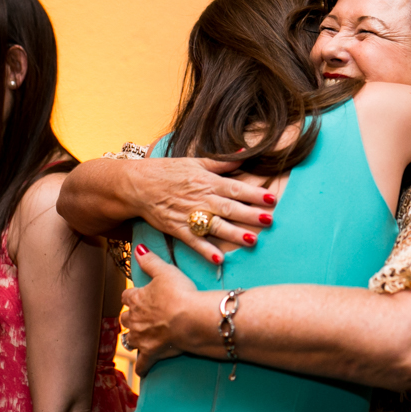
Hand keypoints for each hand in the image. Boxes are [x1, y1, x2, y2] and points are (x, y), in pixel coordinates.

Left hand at [121, 246, 207, 375]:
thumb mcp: (165, 271)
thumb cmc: (179, 292)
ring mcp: (142, 338)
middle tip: (138, 316)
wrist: (190, 318)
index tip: (136, 295)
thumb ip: (150, 260)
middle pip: (126, 318)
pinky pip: (144, 363)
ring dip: (134, 338)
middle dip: (130, 317)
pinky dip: (143, 366)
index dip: (132, 295)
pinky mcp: (152, 353)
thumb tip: (138, 248)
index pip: (127, 296)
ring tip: (139, 337)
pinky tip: (143, 369)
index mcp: (136, 299)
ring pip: (131, 339)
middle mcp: (135, 319)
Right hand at [131, 157, 275, 263]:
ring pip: (215, 225)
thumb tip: (245, 151)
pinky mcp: (177, 228)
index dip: (254, 193)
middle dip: (250, 214)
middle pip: (230, 207)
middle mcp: (201, 198)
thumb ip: (222, 161)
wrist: (138, 184)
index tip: (272, 198)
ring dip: (234, 234)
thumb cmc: (168, 171)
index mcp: (208, 181)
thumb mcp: (196, 161)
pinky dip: (205, 250)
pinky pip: (194, 241)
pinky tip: (219, 259)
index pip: (236, 187)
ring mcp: (189, 214)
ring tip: (252, 240)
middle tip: (270, 220)